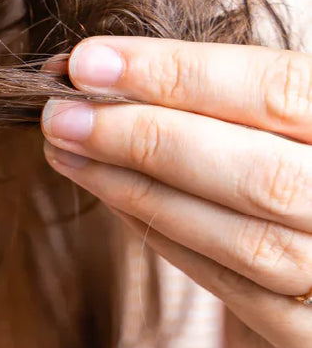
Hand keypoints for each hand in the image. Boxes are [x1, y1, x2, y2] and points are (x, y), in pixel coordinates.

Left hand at [41, 37, 311, 347]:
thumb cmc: (289, 163)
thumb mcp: (269, 119)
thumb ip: (203, 95)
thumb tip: (87, 70)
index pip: (278, 89)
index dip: (178, 72)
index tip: (86, 62)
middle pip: (260, 173)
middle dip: (145, 137)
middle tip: (59, 114)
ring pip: (245, 238)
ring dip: (137, 189)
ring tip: (66, 150)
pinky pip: (232, 286)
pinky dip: (161, 233)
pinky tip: (107, 193)